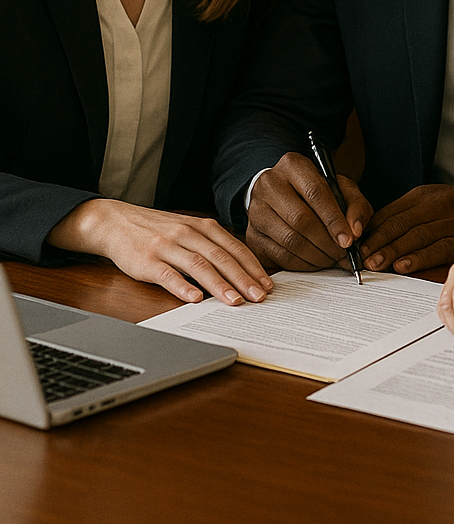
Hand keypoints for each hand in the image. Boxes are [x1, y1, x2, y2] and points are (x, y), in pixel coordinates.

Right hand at [48, 199, 273, 305]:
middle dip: (243, 279)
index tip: (267, 285)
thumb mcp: (188, 230)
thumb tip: (242, 270)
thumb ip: (211, 245)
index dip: (252, 267)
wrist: (116, 222)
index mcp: (201, 226)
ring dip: (219, 285)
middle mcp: (187, 233)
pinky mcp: (147, 261)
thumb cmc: (158, 230)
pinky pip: (168, 275)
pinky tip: (196, 299)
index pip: (234, 248)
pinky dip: (183, 287)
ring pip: (198, 266)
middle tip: (259, 298)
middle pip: (220, 257)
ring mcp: (166, 246)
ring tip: (235, 301)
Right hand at [246, 152, 373, 271]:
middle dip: (327, 243)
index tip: (349, 240)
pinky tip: (316, 262)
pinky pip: (280, 256)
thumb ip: (355, 206)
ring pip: (290, 241)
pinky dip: (303, 264)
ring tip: (333, 259)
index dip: (334, 220)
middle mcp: (269, 184)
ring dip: (317, 256)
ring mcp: (256, 211)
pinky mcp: (252, 235)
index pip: (315, 193)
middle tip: (344, 255)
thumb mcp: (341, 188)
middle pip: (301, 220)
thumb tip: (355, 232)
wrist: (282, 195)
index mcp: (293, 165)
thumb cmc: (316, 192)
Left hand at [360, 181, 453, 273]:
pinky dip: (419, 259)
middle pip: (401, 224)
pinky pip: (438, 251)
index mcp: (425, 195)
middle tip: (362, 257)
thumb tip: (376, 232)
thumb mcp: (434, 199)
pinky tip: (404, 266)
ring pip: (416, 238)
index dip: (372, 229)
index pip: (391, 212)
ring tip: (375, 264)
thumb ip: (407, 214)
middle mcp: (437, 207)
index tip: (356, 242)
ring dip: (393, 252)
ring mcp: (451, 224)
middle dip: (378, 242)